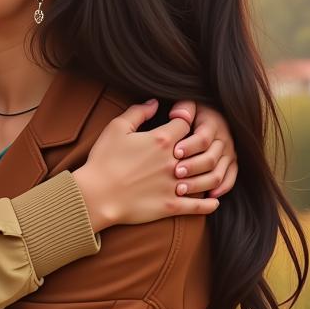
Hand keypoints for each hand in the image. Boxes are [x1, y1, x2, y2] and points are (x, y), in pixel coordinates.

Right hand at [74, 100, 219, 229]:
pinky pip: (197, 206)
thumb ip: (138, 112)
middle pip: (203, 150)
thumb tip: (155, 102)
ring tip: (211, 173)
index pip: (186, 123)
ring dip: (211, 173)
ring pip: (206, 178)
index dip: (185, 119)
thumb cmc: (103, 160)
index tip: (182, 121)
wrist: (95, 195)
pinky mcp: (170, 205)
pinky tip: (213, 201)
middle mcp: (173, 161)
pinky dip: (208, 204)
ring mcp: (173, 185)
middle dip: (204, 146)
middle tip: (203, 146)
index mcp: (161, 140)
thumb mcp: (116, 128)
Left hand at [168, 102, 237, 199]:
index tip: (175, 152)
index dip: (189, 146)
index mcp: (212, 124)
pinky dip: (221, 189)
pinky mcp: (232, 164)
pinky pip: (230, 179)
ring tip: (182, 190)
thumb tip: (181, 115)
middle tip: (175, 174)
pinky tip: (208, 197)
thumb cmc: (193, 112)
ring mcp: (229, 154)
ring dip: (201, 183)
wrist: (212, 115)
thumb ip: (184, 108)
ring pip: (218, 173)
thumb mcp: (189, 104)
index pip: (203, 139)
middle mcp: (224, 140)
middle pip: (210, 158)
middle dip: (192, 167)